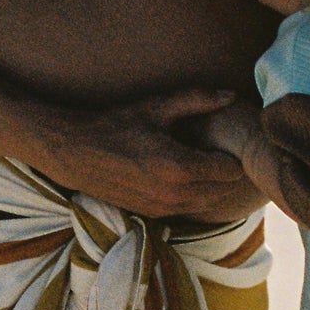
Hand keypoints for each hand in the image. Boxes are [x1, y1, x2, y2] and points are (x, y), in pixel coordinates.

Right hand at [31, 88, 264, 221]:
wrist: (77, 153)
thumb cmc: (117, 124)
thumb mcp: (157, 107)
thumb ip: (196, 99)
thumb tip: (230, 95)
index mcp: (179, 167)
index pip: (230, 170)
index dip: (232, 155)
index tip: (224, 140)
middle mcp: (175, 194)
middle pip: (224, 190)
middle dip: (226, 172)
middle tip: (217, 150)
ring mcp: (164, 208)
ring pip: (209, 204)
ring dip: (212, 186)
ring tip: (202, 161)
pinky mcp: (153, 214)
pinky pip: (190, 210)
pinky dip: (195, 195)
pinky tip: (183, 175)